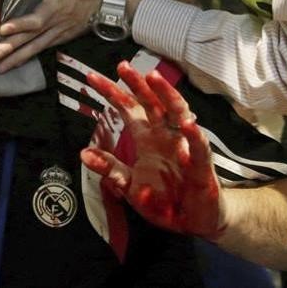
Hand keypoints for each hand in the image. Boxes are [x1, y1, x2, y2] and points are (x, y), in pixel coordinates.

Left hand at [0, 0, 110, 71]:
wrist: (112, 1)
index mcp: (57, 6)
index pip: (37, 19)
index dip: (20, 25)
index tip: (4, 29)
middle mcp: (56, 23)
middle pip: (32, 38)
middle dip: (13, 48)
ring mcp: (59, 32)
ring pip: (36, 47)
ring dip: (18, 57)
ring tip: (1, 68)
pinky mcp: (62, 37)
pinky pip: (43, 48)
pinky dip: (29, 56)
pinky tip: (16, 63)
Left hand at [80, 62, 225, 239]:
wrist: (193, 220)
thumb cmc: (164, 199)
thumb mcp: (129, 186)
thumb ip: (110, 169)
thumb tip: (84, 153)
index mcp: (148, 138)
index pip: (128, 109)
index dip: (112, 93)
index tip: (92, 78)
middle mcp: (166, 136)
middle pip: (151, 103)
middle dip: (137, 84)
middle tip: (122, 67)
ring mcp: (185, 147)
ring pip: (178, 114)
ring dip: (167, 95)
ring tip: (154, 79)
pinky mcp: (202, 166)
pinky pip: (200, 148)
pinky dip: (194, 137)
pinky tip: (189, 125)